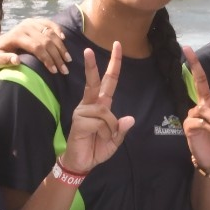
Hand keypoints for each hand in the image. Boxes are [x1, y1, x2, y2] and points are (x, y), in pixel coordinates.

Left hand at [0, 17, 70, 74]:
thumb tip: (16, 60)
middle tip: (64, 70)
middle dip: (57, 56)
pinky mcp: (36, 21)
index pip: (37, 47)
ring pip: (51, 33)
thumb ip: (4, 60)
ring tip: (68, 60)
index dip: (47, 59)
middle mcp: (25, 26)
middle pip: (46, 41)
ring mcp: (31, 22)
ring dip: (61, 47)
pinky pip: (50, 23)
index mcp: (16, 36)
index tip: (54, 71)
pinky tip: (64, 39)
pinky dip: (58, 30)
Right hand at [61, 43, 133, 171]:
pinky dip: (105, 133)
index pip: (109, 82)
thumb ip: (122, 130)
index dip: (114, 65)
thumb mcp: (115, 141)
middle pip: (95, 82)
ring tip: (103, 138)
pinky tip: (96, 138)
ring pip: (106, 111)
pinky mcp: (79, 120)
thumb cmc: (97, 148)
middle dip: (92, 66)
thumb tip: (130, 118)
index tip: (117, 46)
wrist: (82, 163)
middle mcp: (90, 105)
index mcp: (101, 105)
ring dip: (111, 128)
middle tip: (88, 49)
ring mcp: (83, 111)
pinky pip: (101, 122)